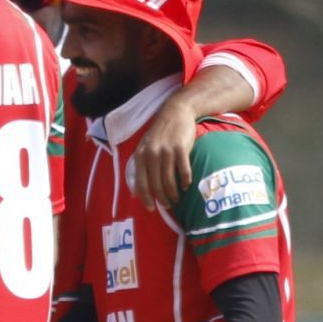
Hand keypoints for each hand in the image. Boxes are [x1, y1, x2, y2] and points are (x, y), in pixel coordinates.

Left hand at [132, 94, 199, 209]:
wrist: (176, 113)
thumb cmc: (160, 134)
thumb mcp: (145, 148)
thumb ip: (141, 168)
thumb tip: (135, 192)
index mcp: (140, 156)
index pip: (141, 183)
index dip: (146, 198)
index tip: (151, 208)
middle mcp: (151, 155)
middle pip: (156, 185)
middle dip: (162, 199)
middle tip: (168, 205)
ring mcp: (166, 152)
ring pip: (169, 180)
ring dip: (174, 193)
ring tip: (177, 198)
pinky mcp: (180, 149)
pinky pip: (183, 171)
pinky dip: (185, 181)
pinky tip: (187, 185)